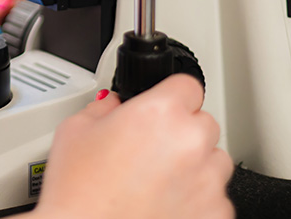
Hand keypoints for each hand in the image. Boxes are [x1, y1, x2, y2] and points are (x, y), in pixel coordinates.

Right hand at [34, 74, 233, 218]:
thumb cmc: (79, 194)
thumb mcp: (74, 130)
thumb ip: (102, 108)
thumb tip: (112, 106)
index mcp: (160, 113)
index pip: (187, 85)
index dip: (170, 95)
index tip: (163, 106)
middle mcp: (191, 143)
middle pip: (203, 122)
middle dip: (180, 132)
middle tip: (150, 150)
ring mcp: (208, 182)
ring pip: (214, 161)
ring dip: (194, 166)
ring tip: (157, 181)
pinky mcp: (215, 214)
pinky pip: (216, 198)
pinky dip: (197, 201)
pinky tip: (165, 204)